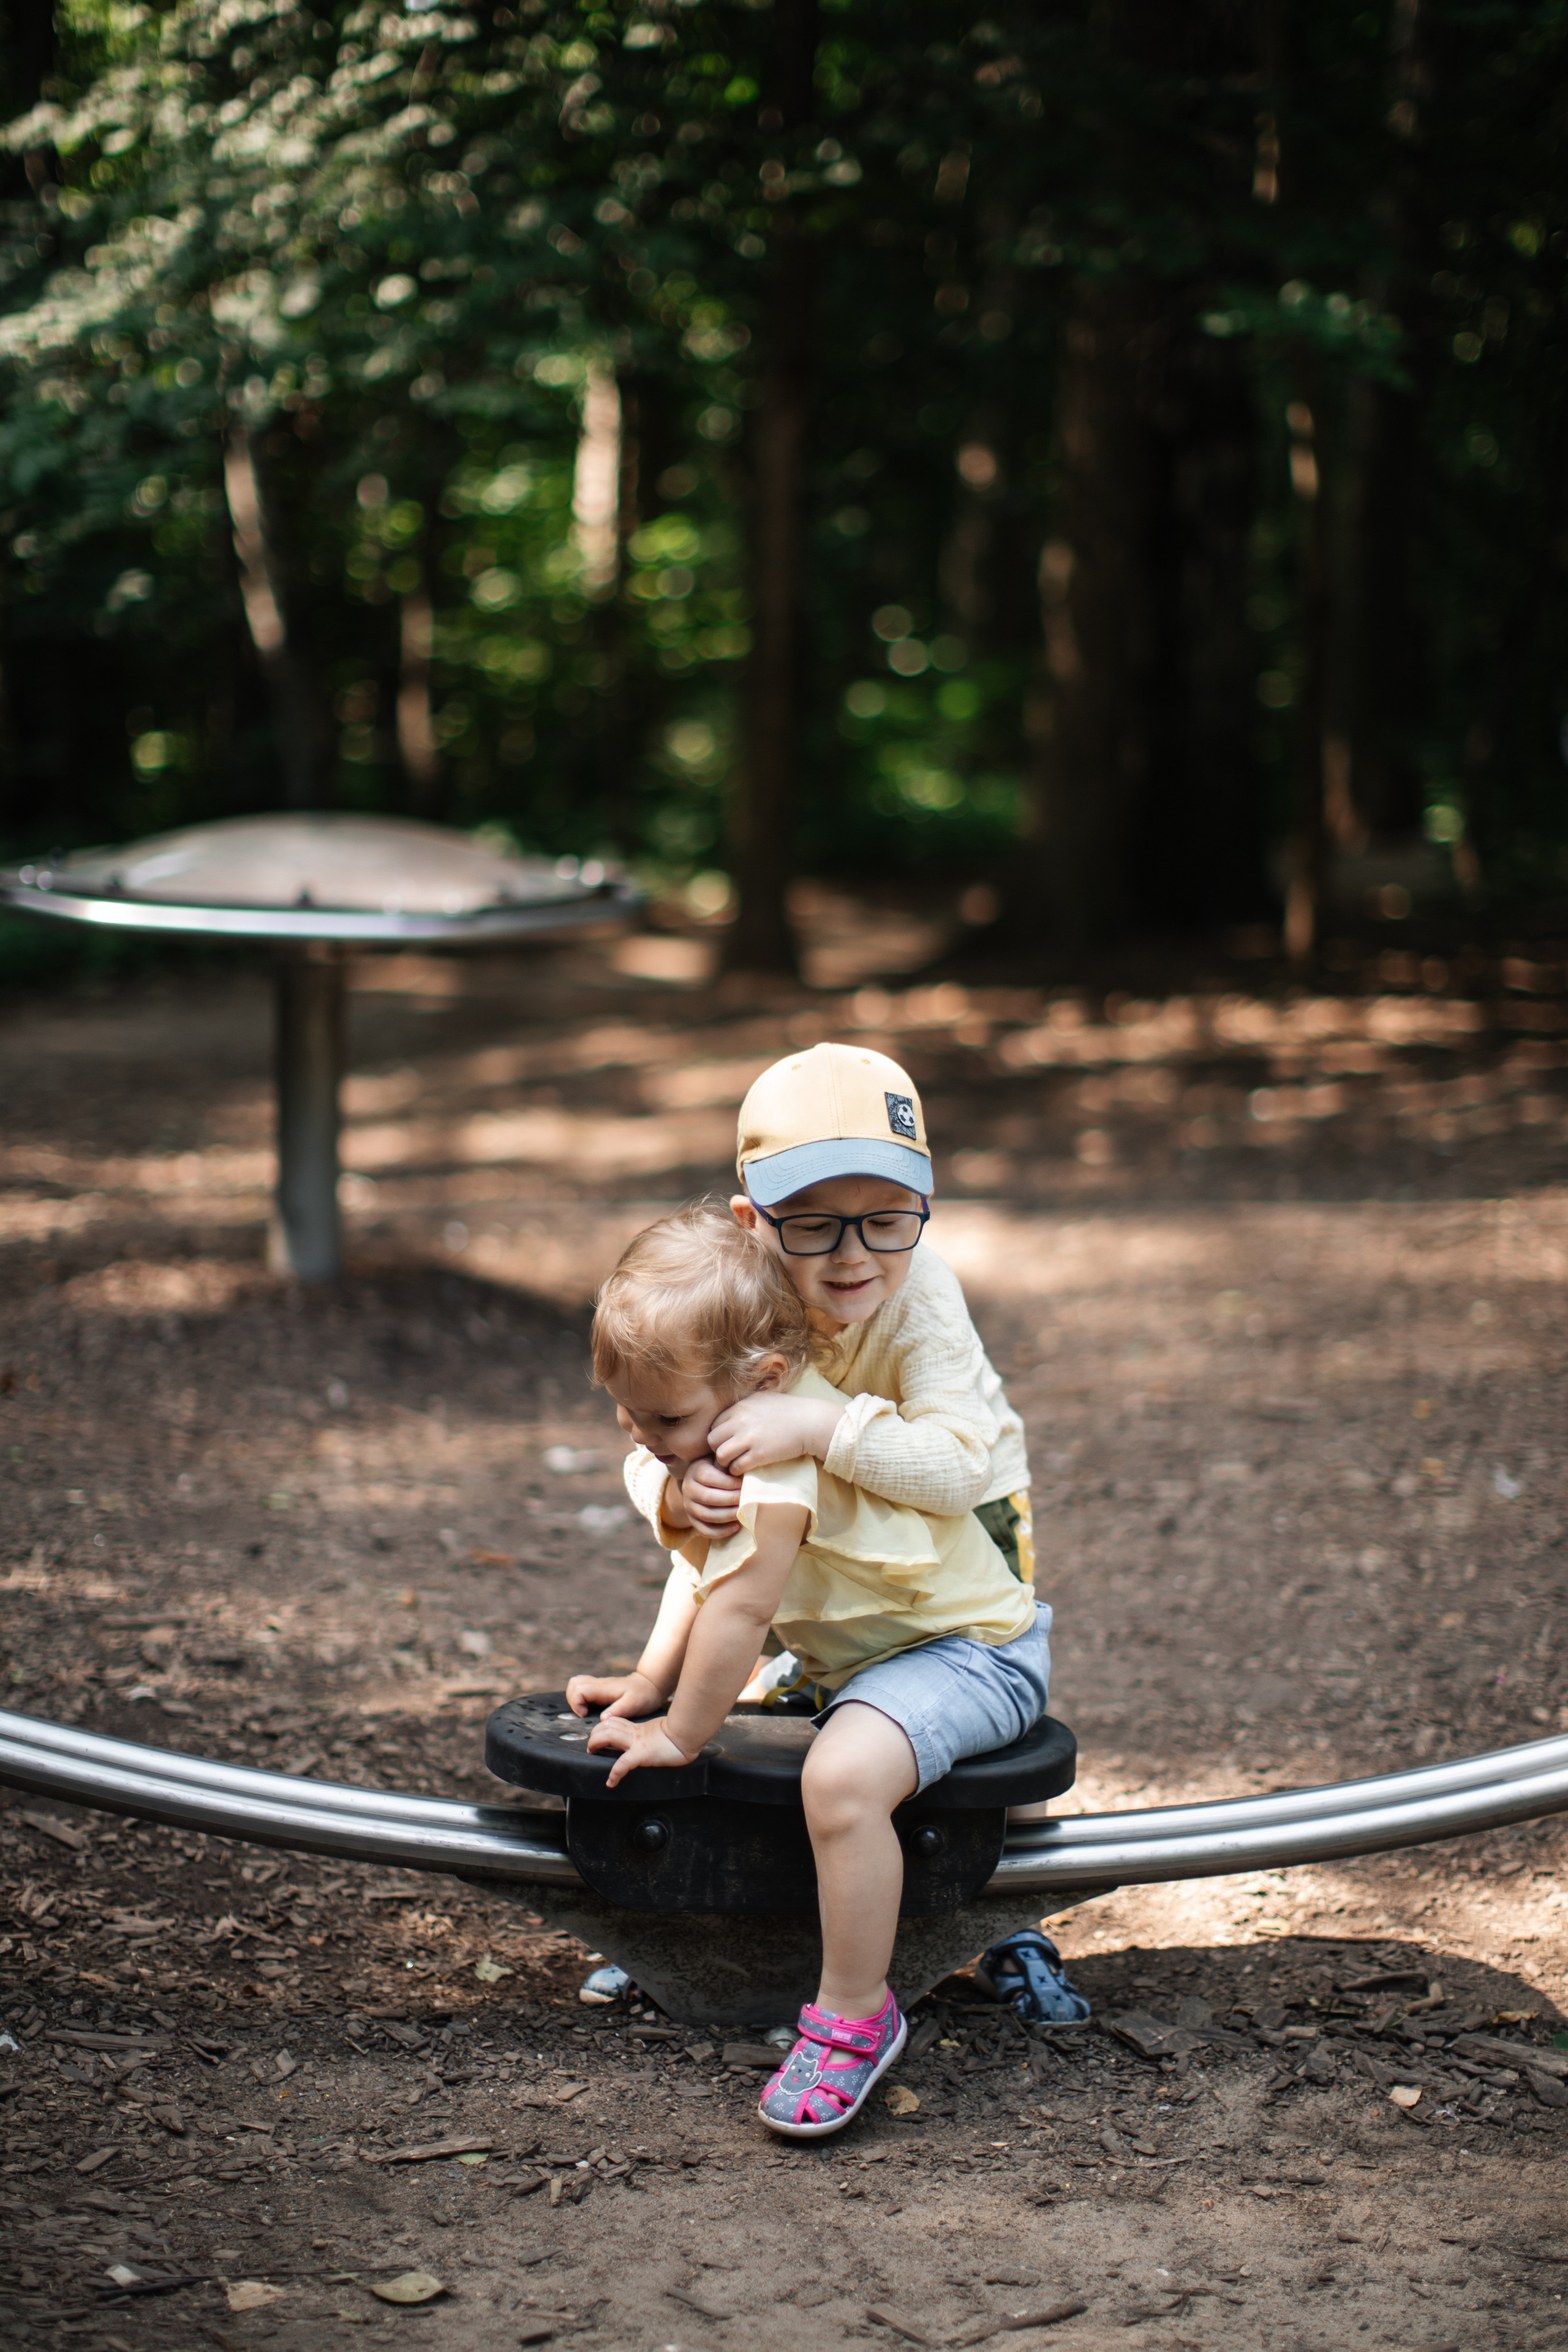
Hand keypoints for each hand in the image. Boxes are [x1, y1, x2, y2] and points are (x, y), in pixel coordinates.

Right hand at [565, 1670, 662, 1719]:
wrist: (650, 1685)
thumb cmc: (643, 1695)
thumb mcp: (634, 1704)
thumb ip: (618, 1710)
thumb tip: (602, 1718)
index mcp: (604, 1688)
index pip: (579, 1689)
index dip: (576, 1704)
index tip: (585, 1715)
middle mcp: (599, 1684)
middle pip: (573, 1683)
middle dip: (572, 1700)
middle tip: (583, 1714)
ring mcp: (599, 1685)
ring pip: (576, 1683)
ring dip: (575, 1698)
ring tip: (584, 1711)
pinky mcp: (600, 1688)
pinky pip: (583, 1687)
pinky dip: (580, 1697)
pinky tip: (589, 1708)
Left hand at [587, 1712, 696, 1787]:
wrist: (688, 1734)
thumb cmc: (681, 1735)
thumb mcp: (660, 1733)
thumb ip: (651, 1735)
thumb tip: (653, 1741)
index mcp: (638, 1729)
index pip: (615, 1722)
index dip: (602, 1727)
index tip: (598, 1736)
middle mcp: (635, 1733)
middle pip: (606, 1726)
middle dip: (594, 1735)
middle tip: (592, 1747)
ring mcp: (637, 1742)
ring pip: (608, 1735)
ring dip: (596, 1744)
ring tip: (593, 1754)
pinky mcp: (642, 1754)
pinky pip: (623, 1764)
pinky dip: (614, 1774)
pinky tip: (611, 1782)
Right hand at [680, 1455, 742, 1538]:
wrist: (701, 1482)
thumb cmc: (717, 1469)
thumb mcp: (720, 1462)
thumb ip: (729, 1464)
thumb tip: (744, 1471)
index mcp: (695, 1471)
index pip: (709, 1478)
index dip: (728, 1482)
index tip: (743, 1484)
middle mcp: (688, 1489)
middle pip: (708, 1497)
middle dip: (730, 1500)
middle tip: (746, 1500)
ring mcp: (688, 1507)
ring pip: (706, 1515)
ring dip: (728, 1515)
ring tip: (742, 1512)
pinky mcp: (692, 1521)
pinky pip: (705, 1530)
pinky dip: (722, 1531)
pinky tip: (736, 1527)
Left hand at [709, 1391, 841, 1473]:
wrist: (809, 1422)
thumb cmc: (788, 1410)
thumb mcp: (762, 1399)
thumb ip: (744, 1406)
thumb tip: (731, 1415)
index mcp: (740, 1407)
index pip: (714, 1425)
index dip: (719, 1436)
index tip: (728, 1443)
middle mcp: (740, 1421)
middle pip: (712, 1440)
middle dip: (718, 1450)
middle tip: (728, 1456)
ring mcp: (749, 1438)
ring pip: (720, 1456)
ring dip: (725, 1463)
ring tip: (734, 1464)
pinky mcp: (759, 1454)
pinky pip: (736, 1467)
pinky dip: (737, 1471)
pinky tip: (745, 1469)